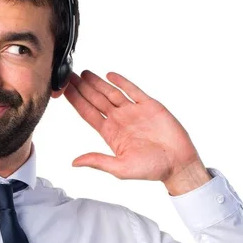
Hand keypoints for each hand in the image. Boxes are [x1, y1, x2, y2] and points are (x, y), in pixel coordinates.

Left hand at [64, 70, 211, 193]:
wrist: (178, 163)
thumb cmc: (152, 169)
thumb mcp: (121, 169)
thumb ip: (98, 162)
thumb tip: (75, 162)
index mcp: (110, 133)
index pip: (88, 113)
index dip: (76, 100)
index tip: (64, 90)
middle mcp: (120, 120)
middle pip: (96, 99)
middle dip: (82, 87)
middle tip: (68, 75)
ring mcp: (134, 111)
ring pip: (111, 92)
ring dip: (98, 83)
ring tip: (84, 73)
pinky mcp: (149, 106)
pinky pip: (133, 90)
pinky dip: (122, 82)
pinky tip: (110, 75)